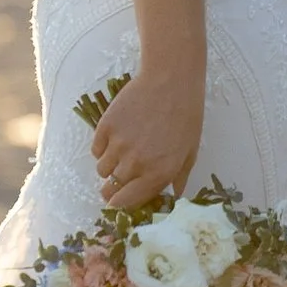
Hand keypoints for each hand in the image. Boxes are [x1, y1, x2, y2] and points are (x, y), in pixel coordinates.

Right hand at [89, 60, 202, 209]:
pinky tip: (116, 137)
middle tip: (118, 179)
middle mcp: (135, 164)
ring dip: (109, 166)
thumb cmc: (186, 116)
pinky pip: (96, 149)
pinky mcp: (106, 127)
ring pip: (102, 169)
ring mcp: (118, 145)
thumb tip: (173, 195)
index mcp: (157, 174)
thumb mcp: (189, 151)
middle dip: (113, 187)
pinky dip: (102, 147)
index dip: (120, 205)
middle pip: (110, 188)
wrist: (171, 81)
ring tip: (121, 153)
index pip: (127, 202)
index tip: (118, 202)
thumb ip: (178, 177)